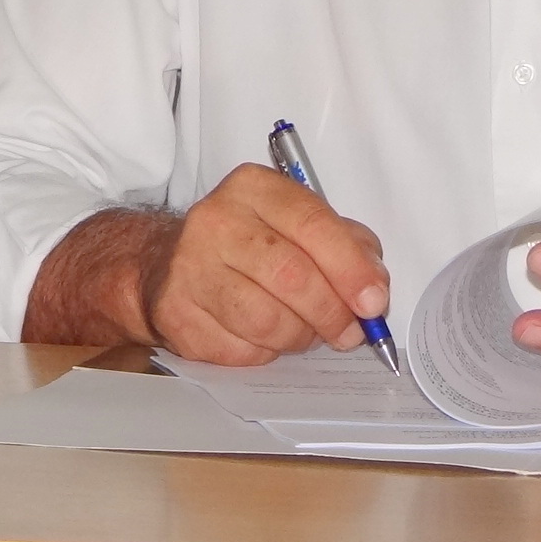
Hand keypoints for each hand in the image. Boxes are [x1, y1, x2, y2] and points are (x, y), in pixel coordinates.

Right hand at [138, 162, 391, 365]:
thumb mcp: (296, 224)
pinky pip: (240, 349)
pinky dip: (265, 352)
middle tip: (349, 332)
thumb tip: (373, 288)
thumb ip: (345, 245)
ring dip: (299, 337)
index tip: (374, 301)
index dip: (350, 267)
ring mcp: (189, 267)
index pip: (312, 223)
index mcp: (253, 188)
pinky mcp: (176, 313)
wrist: (167, 261)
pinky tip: (263, 337)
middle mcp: (216, 220)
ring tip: (304, 332)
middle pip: (291, 276)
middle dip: (331, 313)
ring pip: (267, 321)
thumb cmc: (247, 243)